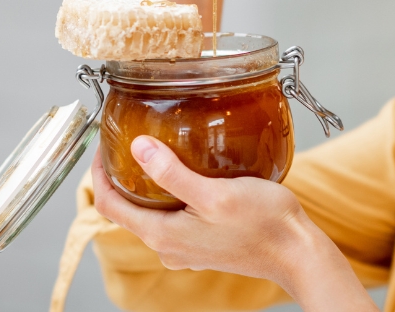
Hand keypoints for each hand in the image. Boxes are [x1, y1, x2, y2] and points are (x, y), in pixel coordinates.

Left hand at [90, 139, 378, 310]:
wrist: (296, 253)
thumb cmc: (263, 224)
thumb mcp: (214, 193)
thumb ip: (173, 173)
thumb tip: (138, 149)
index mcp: (162, 235)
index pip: (109, 205)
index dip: (98, 174)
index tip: (101, 144)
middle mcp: (168, 246)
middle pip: (126, 210)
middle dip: (119, 176)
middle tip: (124, 141)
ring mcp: (185, 248)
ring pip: (150, 214)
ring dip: (144, 186)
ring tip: (152, 153)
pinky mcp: (202, 244)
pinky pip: (172, 218)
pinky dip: (167, 196)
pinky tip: (185, 176)